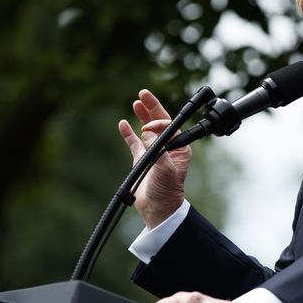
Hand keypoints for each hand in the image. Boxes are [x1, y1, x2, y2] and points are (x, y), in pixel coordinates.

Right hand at [118, 90, 190, 227]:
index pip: (169, 126)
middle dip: (152, 107)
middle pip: (159, 122)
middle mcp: (168, 147)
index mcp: (179, 147)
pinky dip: (128, 133)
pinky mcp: (142, 160)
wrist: (158, 209)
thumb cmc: (167, 191)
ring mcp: (154, 152)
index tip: (146, 127)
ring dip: (142, 116)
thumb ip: (158, 150)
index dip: (157, 122)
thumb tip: (146, 132)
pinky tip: (123, 123)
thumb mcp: (166, 169)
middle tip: (143, 93)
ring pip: (147, 129)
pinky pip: (134, 142)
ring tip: (136, 103)